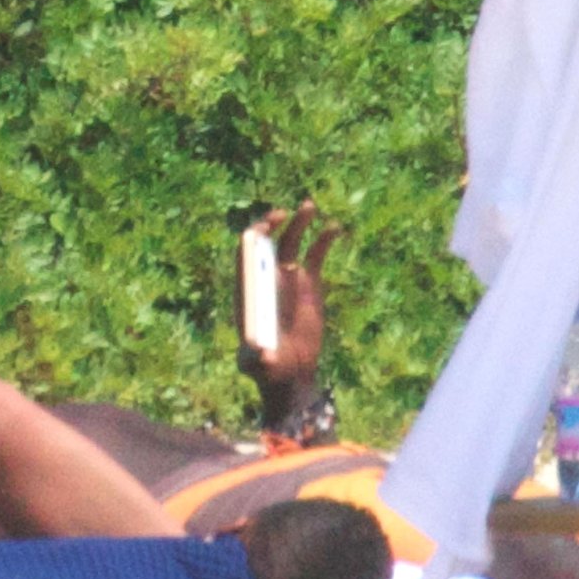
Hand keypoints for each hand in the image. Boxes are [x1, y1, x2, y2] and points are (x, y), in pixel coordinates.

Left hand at [236, 200, 342, 425]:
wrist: (291, 372)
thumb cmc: (267, 369)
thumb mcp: (258, 366)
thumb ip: (255, 359)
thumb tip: (259, 353)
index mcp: (248, 291)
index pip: (244, 255)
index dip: (251, 238)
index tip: (262, 228)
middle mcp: (266, 279)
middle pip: (267, 243)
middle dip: (273, 225)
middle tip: (284, 213)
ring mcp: (288, 279)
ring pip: (292, 243)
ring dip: (299, 223)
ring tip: (309, 206)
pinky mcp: (310, 283)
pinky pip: (315, 255)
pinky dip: (323, 240)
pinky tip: (334, 228)